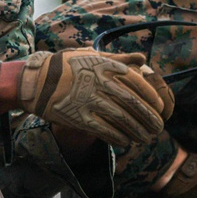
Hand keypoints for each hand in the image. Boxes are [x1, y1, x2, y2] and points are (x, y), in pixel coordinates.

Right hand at [18, 49, 167, 145]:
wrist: (35, 81)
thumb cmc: (65, 66)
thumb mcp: (90, 55)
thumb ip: (118, 58)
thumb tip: (142, 59)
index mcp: (104, 66)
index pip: (137, 83)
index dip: (152, 98)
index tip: (160, 108)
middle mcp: (99, 83)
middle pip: (133, 104)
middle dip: (149, 119)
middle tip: (158, 129)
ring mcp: (89, 101)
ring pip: (122, 119)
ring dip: (138, 131)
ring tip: (146, 139)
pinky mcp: (78, 117)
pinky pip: (104, 130)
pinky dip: (118, 138)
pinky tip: (126, 142)